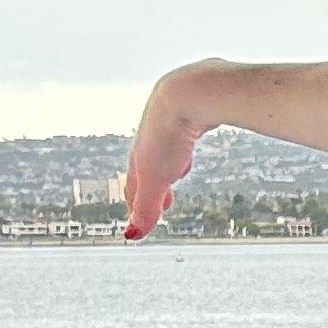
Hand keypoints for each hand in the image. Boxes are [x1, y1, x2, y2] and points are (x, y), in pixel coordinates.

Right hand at [122, 64, 224, 238]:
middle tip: (163, 203)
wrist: (191, 91)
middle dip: (154, 186)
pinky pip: (186, 128)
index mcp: (140, 153)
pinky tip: (195, 140)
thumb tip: (132, 236)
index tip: (141, 219)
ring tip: (178, 172)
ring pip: (168, 145)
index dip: (137, 205)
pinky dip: (187, 141)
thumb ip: (146, 207)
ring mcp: (171, 119)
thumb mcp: (157, 178)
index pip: (134, 185)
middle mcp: (151, 134)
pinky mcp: (192, 107)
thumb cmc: (169, 134)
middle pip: (149, 165)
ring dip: (171, 163)